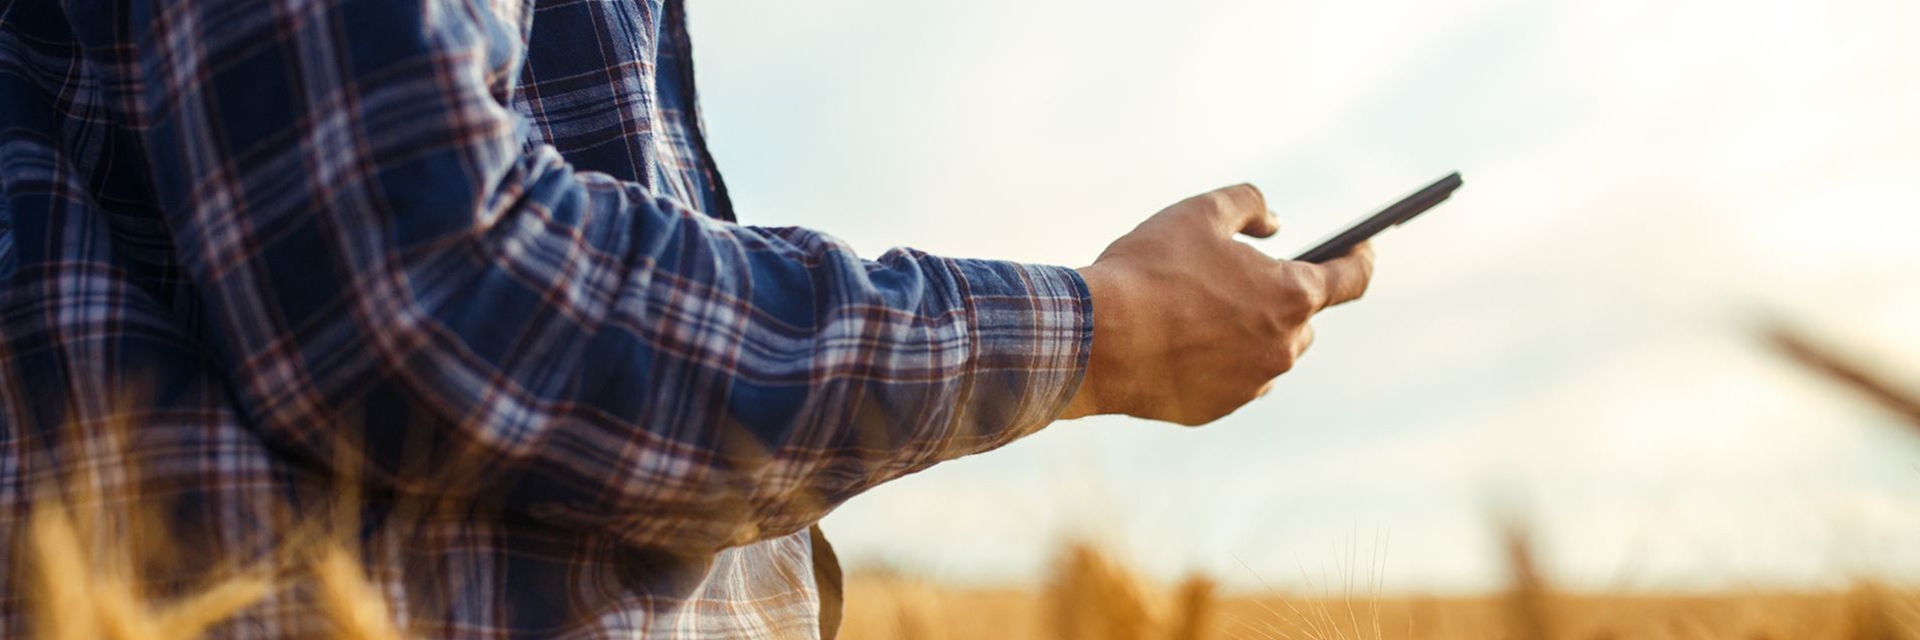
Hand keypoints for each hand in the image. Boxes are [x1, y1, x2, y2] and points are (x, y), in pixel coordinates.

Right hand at [1060, 184, 1374, 425]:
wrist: (1095, 340)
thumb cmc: (1149, 270)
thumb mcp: (1200, 212)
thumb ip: (1250, 205)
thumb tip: (1275, 224)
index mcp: (1292, 295)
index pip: (1353, 278)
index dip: (1361, 258)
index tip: (1362, 247)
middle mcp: (1283, 346)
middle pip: (1302, 319)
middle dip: (1276, 297)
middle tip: (1231, 278)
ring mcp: (1252, 384)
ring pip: (1265, 351)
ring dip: (1245, 331)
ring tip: (1192, 311)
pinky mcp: (1217, 408)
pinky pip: (1231, 380)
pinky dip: (1214, 361)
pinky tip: (1175, 343)